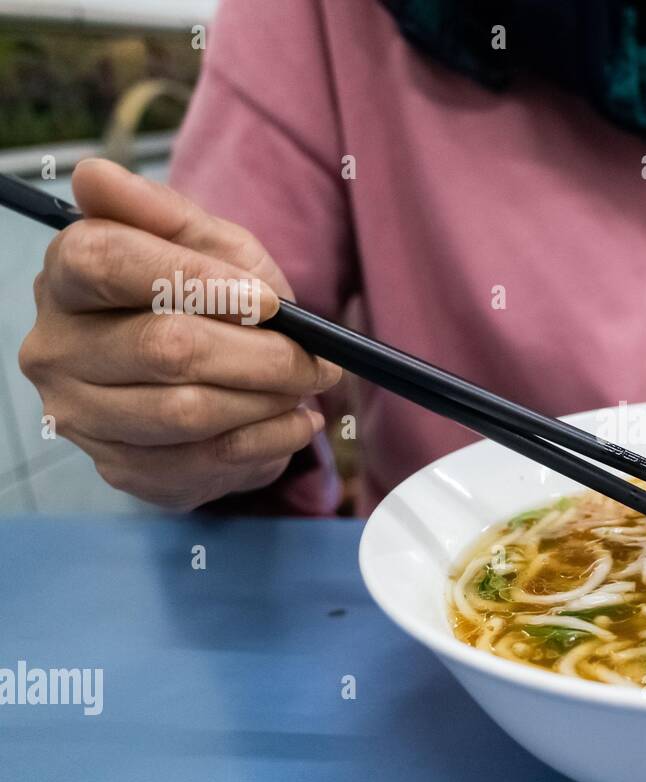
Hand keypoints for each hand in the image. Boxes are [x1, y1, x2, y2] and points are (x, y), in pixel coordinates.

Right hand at [18, 159, 340, 509]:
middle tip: (316, 360)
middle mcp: (56, 346)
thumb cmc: (209, 299)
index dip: (197, 281)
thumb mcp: (206, 244)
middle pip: (165, 348)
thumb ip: (166, 213)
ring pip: (188, 412)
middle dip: (262, 355)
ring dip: (268, 401)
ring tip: (304, 388)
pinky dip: (267, 442)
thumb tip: (97, 176)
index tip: (267, 301)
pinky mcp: (118, 467)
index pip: (108, 262)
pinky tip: (292, 422)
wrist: (211, 379)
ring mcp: (81, 414)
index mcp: (66, 274)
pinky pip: (204, 461)